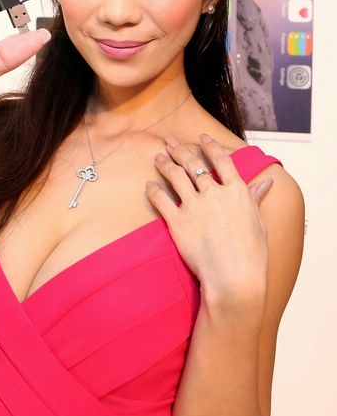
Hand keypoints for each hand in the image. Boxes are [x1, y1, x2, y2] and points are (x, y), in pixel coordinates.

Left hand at [146, 135, 272, 307]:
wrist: (234, 278)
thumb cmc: (252, 256)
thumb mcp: (259, 224)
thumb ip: (255, 200)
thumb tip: (265, 182)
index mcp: (237, 192)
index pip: (222, 161)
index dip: (210, 146)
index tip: (202, 138)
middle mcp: (214, 194)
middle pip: (193, 164)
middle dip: (180, 149)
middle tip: (169, 141)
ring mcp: (194, 206)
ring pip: (175, 176)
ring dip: (165, 164)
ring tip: (158, 157)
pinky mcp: (177, 221)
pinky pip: (161, 199)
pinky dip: (154, 190)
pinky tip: (149, 184)